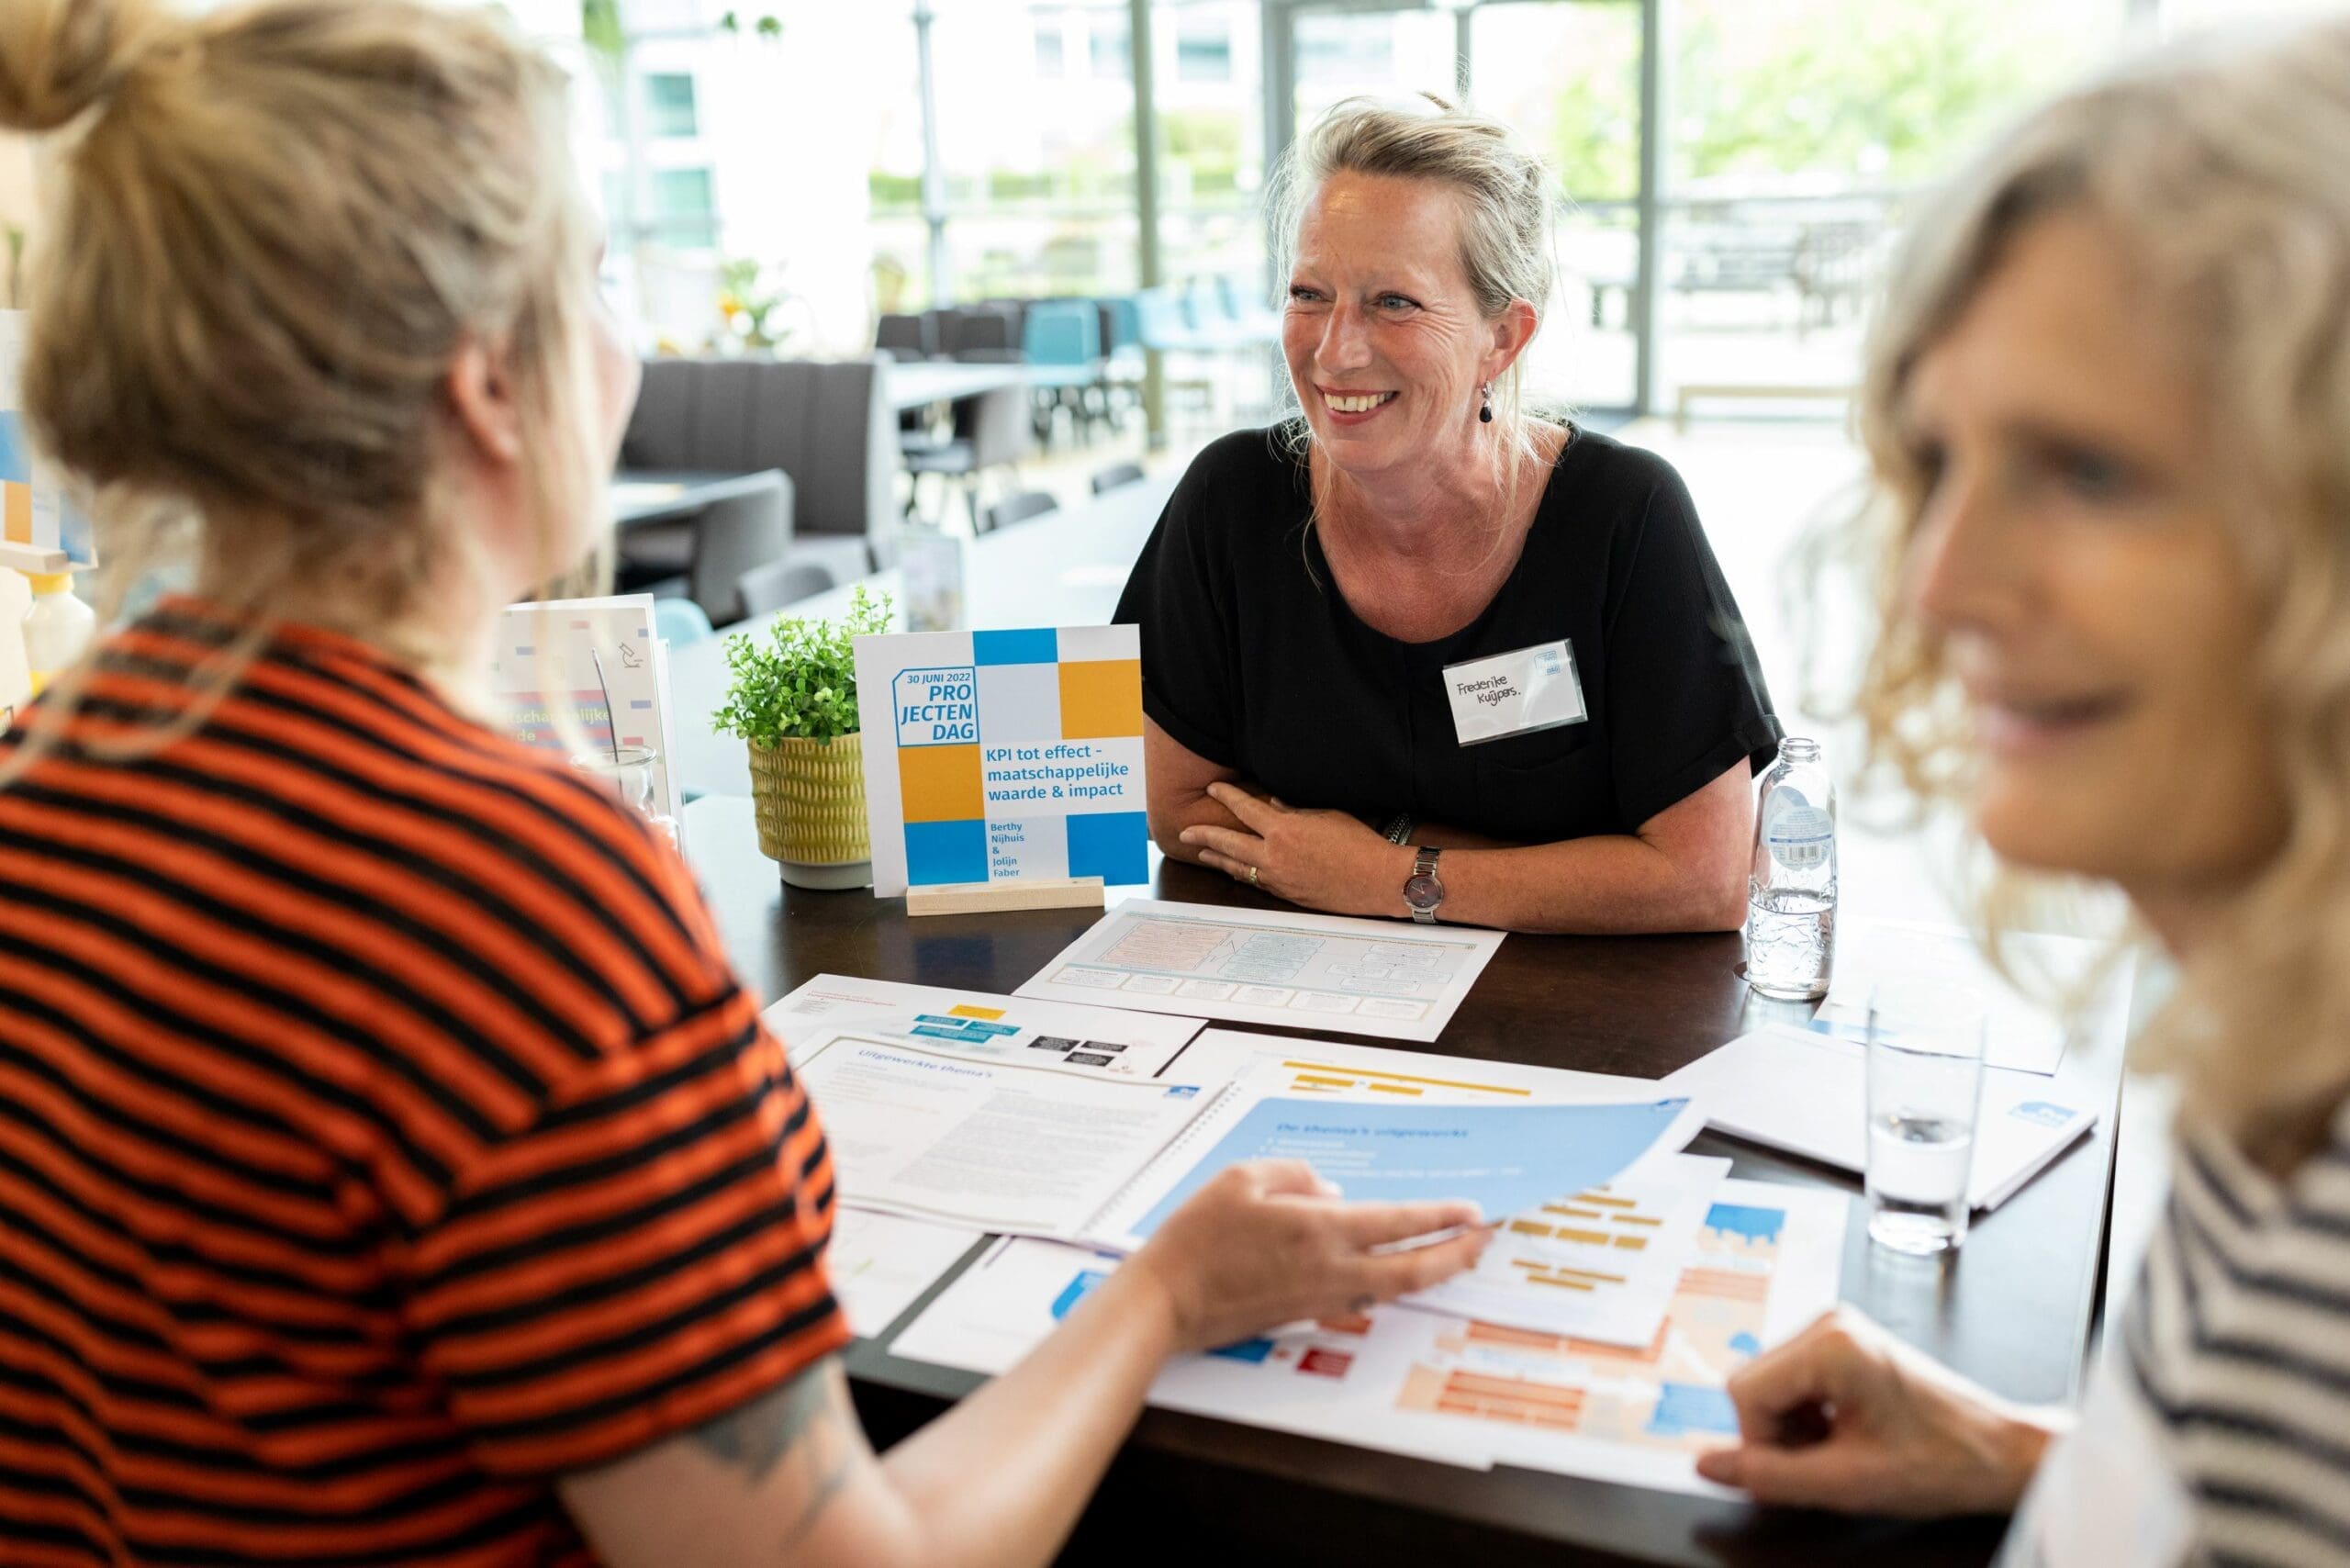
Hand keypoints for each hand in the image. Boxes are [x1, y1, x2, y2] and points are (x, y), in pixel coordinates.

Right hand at [1123, 1161, 1489, 1354]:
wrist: (1166, 1302)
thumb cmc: (1197, 1239)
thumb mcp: (1241, 1179)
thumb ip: (1295, 1175)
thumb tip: (1332, 1191)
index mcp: (1318, 1230)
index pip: (1398, 1222)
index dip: (1441, 1217)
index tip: (1473, 1211)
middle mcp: (1330, 1269)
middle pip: (1415, 1270)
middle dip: (1458, 1255)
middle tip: (1486, 1241)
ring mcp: (1320, 1297)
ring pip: (1395, 1288)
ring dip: (1432, 1273)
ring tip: (1457, 1257)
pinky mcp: (1305, 1312)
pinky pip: (1365, 1295)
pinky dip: (1394, 1283)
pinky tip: (1398, 1272)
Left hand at [1178, 783, 1409, 917]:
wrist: (1377, 880)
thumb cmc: (1358, 844)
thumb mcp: (1326, 816)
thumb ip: (1293, 810)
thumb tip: (1272, 803)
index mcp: (1284, 830)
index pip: (1244, 809)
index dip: (1226, 796)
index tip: (1213, 788)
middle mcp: (1274, 855)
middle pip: (1228, 842)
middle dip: (1204, 834)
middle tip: (1185, 831)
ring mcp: (1278, 878)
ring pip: (1237, 867)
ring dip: (1216, 858)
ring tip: (1201, 852)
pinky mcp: (1286, 894)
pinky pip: (1255, 881)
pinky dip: (1240, 873)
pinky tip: (1233, 870)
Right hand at [1693, 1308, 2056, 1516]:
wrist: (1999, 1453)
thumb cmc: (1942, 1462)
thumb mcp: (1846, 1482)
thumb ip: (1768, 1475)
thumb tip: (1706, 1464)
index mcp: (1830, 1344)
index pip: (1743, 1393)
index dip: (1761, 1445)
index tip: (1801, 1472)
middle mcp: (1828, 1324)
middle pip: (1752, 1384)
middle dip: (1777, 1434)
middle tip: (1824, 1463)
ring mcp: (1836, 1329)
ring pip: (1769, 1385)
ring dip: (1792, 1428)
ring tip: (1840, 1450)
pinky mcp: (1845, 1343)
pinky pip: (1793, 1381)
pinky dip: (1808, 1416)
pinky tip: (1844, 1435)